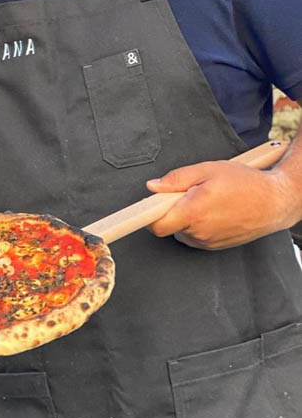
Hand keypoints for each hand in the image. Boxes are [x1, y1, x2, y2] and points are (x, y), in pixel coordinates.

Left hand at [145, 159, 301, 249]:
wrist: (275, 201)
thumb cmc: (245, 183)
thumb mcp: (208, 170)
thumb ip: (176, 179)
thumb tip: (153, 186)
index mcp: (193, 212)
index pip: (156, 225)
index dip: (147, 216)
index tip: (141, 212)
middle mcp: (199, 232)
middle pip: (168, 225)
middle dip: (171, 210)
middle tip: (188, 194)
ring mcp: (208, 242)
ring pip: (181, 231)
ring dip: (186, 218)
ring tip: (206, 201)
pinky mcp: (215, 247)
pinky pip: (195, 236)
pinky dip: (197, 225)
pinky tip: (213, 212)